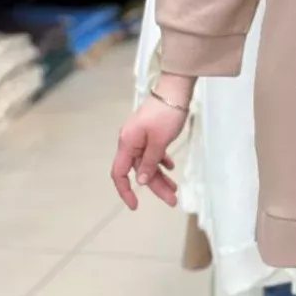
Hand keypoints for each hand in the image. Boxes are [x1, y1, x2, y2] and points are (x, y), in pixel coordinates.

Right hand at [110, 88, 189, 210]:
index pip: (119, 173)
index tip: (135, 205)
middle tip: (172, 200)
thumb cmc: (166, 114)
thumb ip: (149, 162)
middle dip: (155, 186)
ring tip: (175, 189)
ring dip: (160, 176)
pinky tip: (171, 167)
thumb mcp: (160, 141)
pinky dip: (161, 161)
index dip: (125, 191)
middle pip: (139, 170)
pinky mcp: (150, 132)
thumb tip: (140, 181)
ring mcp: (140, 137)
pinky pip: (153, 152)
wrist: (175, 89)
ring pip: (148, 163)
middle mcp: (131, 141)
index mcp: (127, 143)